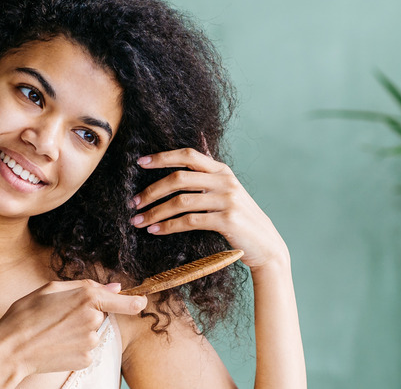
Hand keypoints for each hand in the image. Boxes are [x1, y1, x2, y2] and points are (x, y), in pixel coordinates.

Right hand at [0, 280, 145, 378]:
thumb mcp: (50, 289)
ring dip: (79, 330)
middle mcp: (93, 319)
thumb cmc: (25, 315)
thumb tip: (114, 288)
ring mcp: (90, 342)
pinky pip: (85, 349)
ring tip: (53, 330)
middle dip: (85, 313)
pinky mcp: (85, 359)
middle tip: (59, 315)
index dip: (134, 302)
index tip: (142, 302)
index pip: (123, 301)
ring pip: (92, 332)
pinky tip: (56, 344)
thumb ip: (85, 286)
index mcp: (86, 297)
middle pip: (100, 314)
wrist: (11, 349)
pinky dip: (74, 346)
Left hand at [130, 148, 287, 268]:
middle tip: (134, 202)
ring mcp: (227, 200)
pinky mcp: (227, 220)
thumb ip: (207, 176)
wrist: (266, 246)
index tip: (140, 162)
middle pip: (179, 178)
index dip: (162, 157)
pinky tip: (155, 231)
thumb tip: (188, 153)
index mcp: (222, 170)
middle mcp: (225, 181)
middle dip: (151, 190)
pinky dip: (168, 226)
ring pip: (181, 201)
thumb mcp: (226, 192)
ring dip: (155, 212)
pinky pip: (189, 221)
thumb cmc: (240, 219)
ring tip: (139, 220)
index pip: (188, 155)